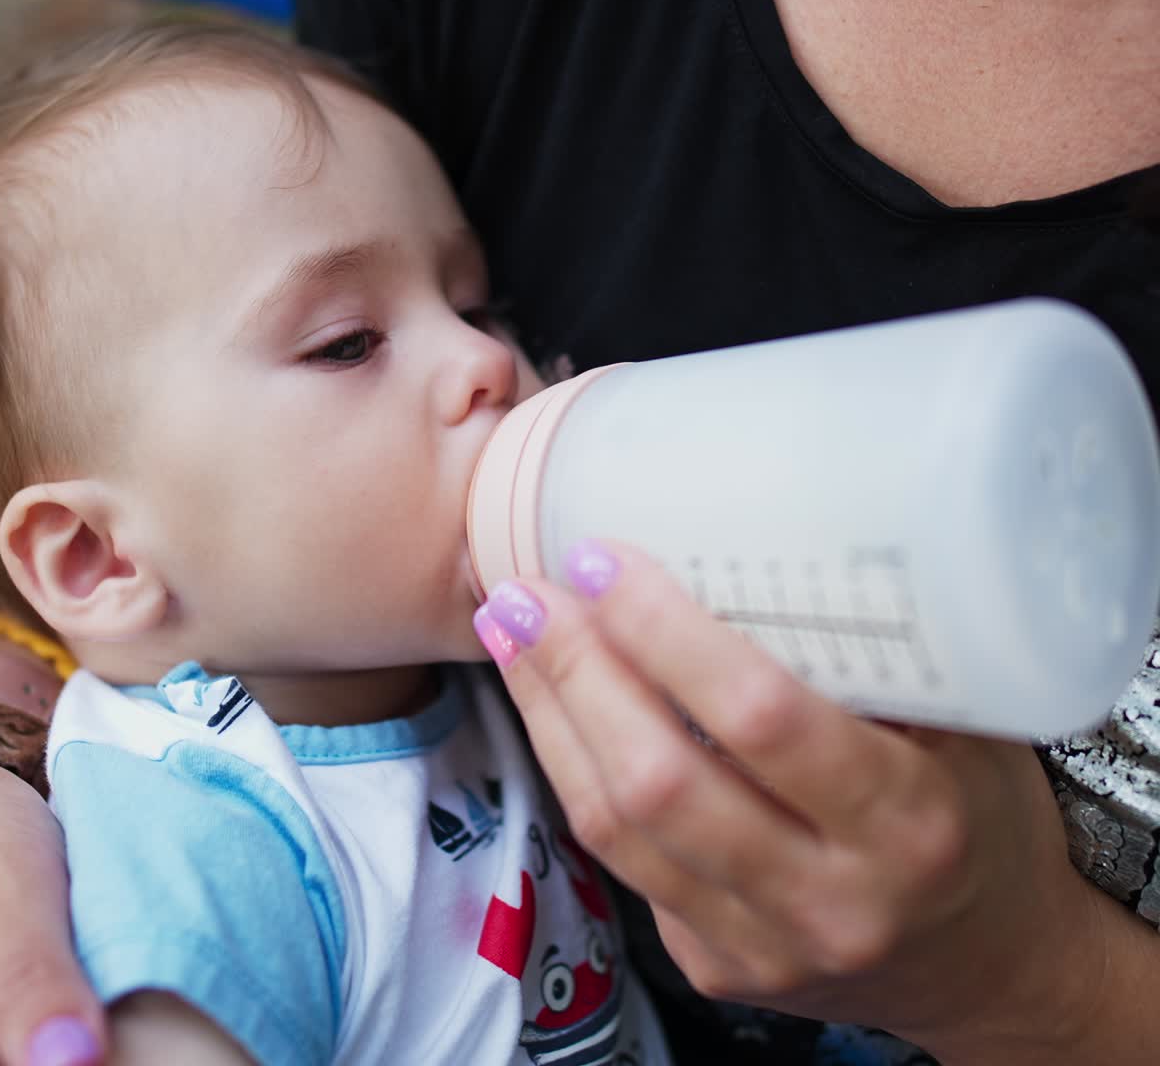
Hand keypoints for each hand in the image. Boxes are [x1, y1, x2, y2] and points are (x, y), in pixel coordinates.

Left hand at [474, 540, 1105, 1060]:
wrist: (987, 965)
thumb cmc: (980, 816)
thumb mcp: (970, 724)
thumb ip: (878, 652)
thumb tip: (754, 531)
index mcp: (906, 820)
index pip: (760, 717)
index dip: (666, 633)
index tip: (605, 559)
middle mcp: (828, 897)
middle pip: (659, 778)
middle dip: (576, 669)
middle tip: (528, 589)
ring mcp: (761, 945)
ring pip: (615, 827)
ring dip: (549, 714)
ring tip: (510, 630)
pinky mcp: (714, 966)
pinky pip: (620, 861)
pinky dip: (573, 769)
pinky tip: (552, 703)